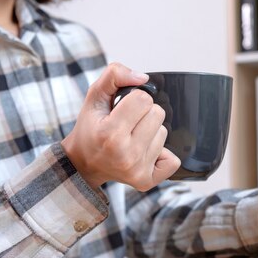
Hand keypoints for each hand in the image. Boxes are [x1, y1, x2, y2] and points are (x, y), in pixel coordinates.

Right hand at [61, 62, 180, 190]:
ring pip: (164, 132)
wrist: (84, 163)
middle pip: (158, 114)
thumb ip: (114, 76)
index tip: (121, 109)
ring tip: (131, 139)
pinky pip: (173, 160)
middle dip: (144, 114)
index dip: (133, 99)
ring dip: (150, 132)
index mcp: (110, 133)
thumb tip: (143, 78)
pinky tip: (144, 154)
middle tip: (127, 124)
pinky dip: (162, 154)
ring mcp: (138, 170)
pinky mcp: (147, 181)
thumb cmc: (91, 128)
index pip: (144, 99)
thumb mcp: (94, 97)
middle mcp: (126, 155)